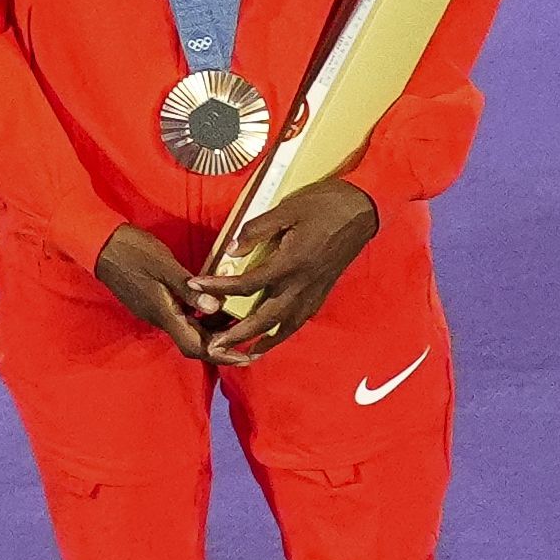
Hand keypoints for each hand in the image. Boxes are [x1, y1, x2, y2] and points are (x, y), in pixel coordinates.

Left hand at [186, 181, 376, 363]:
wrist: (364, 209)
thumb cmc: (325, 204)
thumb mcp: (287, 208)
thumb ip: (257, 230)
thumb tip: (231, 251)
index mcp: (290, 263)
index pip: (246, 284)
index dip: (217, 287)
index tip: (195, 287)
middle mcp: (301, 284)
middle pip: (264, 318)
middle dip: (237, 335)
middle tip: (213, 347)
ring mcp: (314, 291)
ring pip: (284, 327)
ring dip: (261, 343)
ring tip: (241, 355)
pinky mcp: (322, 292)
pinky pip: (298, 321)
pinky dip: (282, 334)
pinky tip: (271, 338)